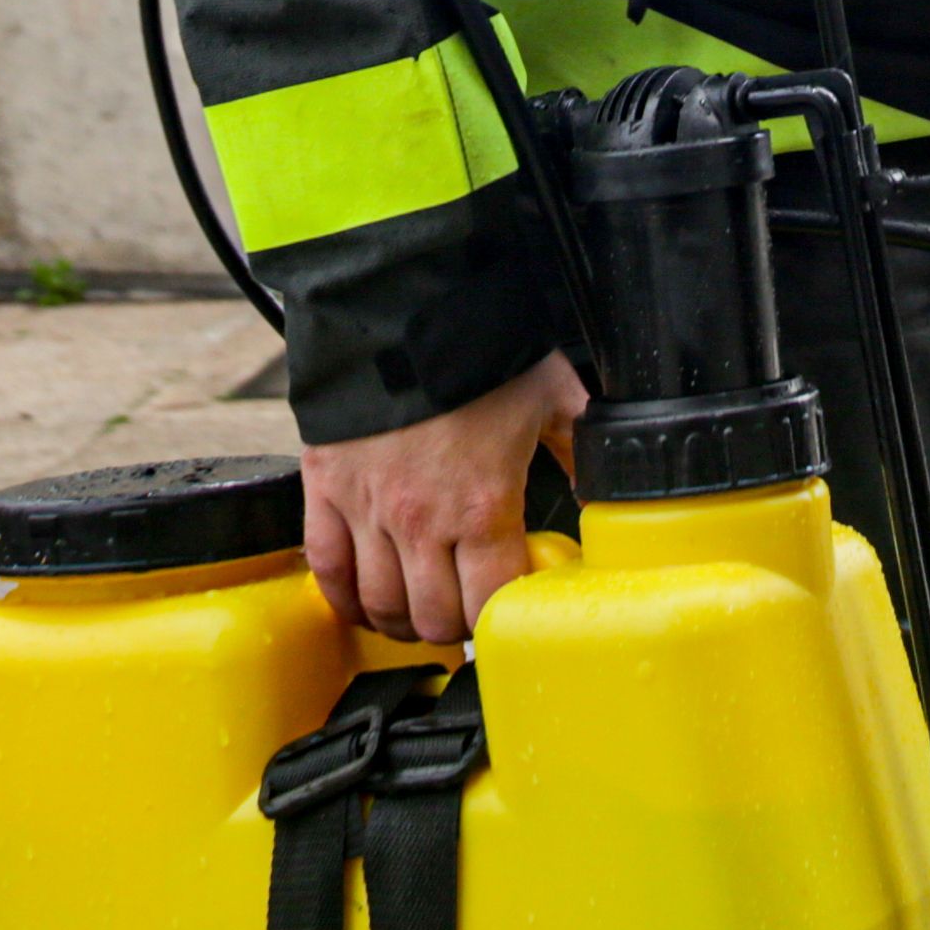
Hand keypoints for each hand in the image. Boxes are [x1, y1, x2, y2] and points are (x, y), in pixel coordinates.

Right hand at [301, 348, 583, 646]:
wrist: (401, 304)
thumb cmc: (478, 348)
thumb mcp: (551, 396)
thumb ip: (578, 449)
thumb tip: (603, 489)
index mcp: (484, 505)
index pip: (489, 606)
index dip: (500, 620)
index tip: (508, 610)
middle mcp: (422, 520)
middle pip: (433, 618)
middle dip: (455, 625)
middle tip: (466, 611)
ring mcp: (368, 510)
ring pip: (381, 605)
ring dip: (403, 621)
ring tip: (420, 614)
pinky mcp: (325, 491)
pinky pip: (326, 568)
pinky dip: (343, 596)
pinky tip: (363, 601)